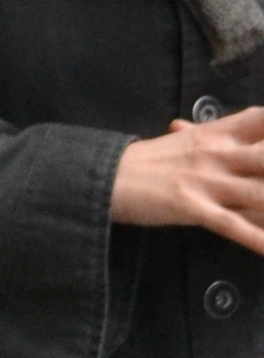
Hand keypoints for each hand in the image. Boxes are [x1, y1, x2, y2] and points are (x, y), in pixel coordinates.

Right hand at [111, 107, 263, 254]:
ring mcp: (207, 181)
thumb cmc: (149, 161)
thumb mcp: (188, 140)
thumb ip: (214, 134)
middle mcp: (219, 153)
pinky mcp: (194, 208)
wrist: (109, 177)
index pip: (260, 119)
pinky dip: (255, 239)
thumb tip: (228, 123)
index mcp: (218, 134)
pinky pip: (232, 225)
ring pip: (258, 193)